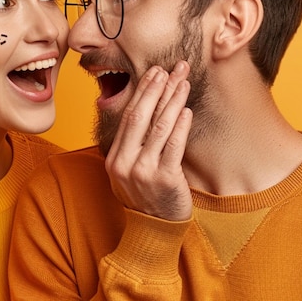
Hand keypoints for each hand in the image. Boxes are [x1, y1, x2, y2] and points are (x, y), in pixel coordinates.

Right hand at [105, 61, 192, 220]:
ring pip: (159, 127)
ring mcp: (144, 172)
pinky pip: (173, 146)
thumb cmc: (146, 197)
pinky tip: (186, 110)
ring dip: (172, 100)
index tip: (154, 73)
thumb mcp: (129, 172)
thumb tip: (145, 111)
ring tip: (183, 81)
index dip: (142, 92)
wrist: (154, 231)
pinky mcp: (165, 180)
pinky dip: (180, 126)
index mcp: (115, 158)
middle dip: (157, 88)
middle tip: (170, 68)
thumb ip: (133, 146)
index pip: (129, 117)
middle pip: (141, 116)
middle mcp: (125, 163)